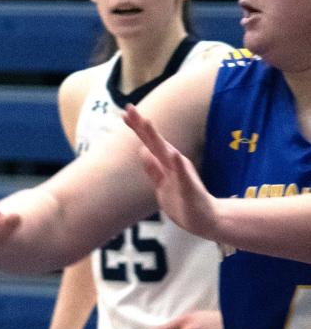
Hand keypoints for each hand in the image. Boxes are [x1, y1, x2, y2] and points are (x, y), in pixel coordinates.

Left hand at [125, 104, 222, 240]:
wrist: (204, 219)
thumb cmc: (182, 201)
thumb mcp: (162, 184)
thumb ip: (153, 168)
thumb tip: (142, 150)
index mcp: (166, 163)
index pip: (148, 142)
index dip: (137, 128)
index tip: (125, 111)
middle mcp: (173, 163)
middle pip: (155, 141)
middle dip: (142, 125)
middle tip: (129, 108)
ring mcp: (181, 174)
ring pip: (166, 153)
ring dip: (156, 138)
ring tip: (146, 122)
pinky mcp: (189, 188)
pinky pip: (182, 175)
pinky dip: (177, 164)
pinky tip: (173, 154)